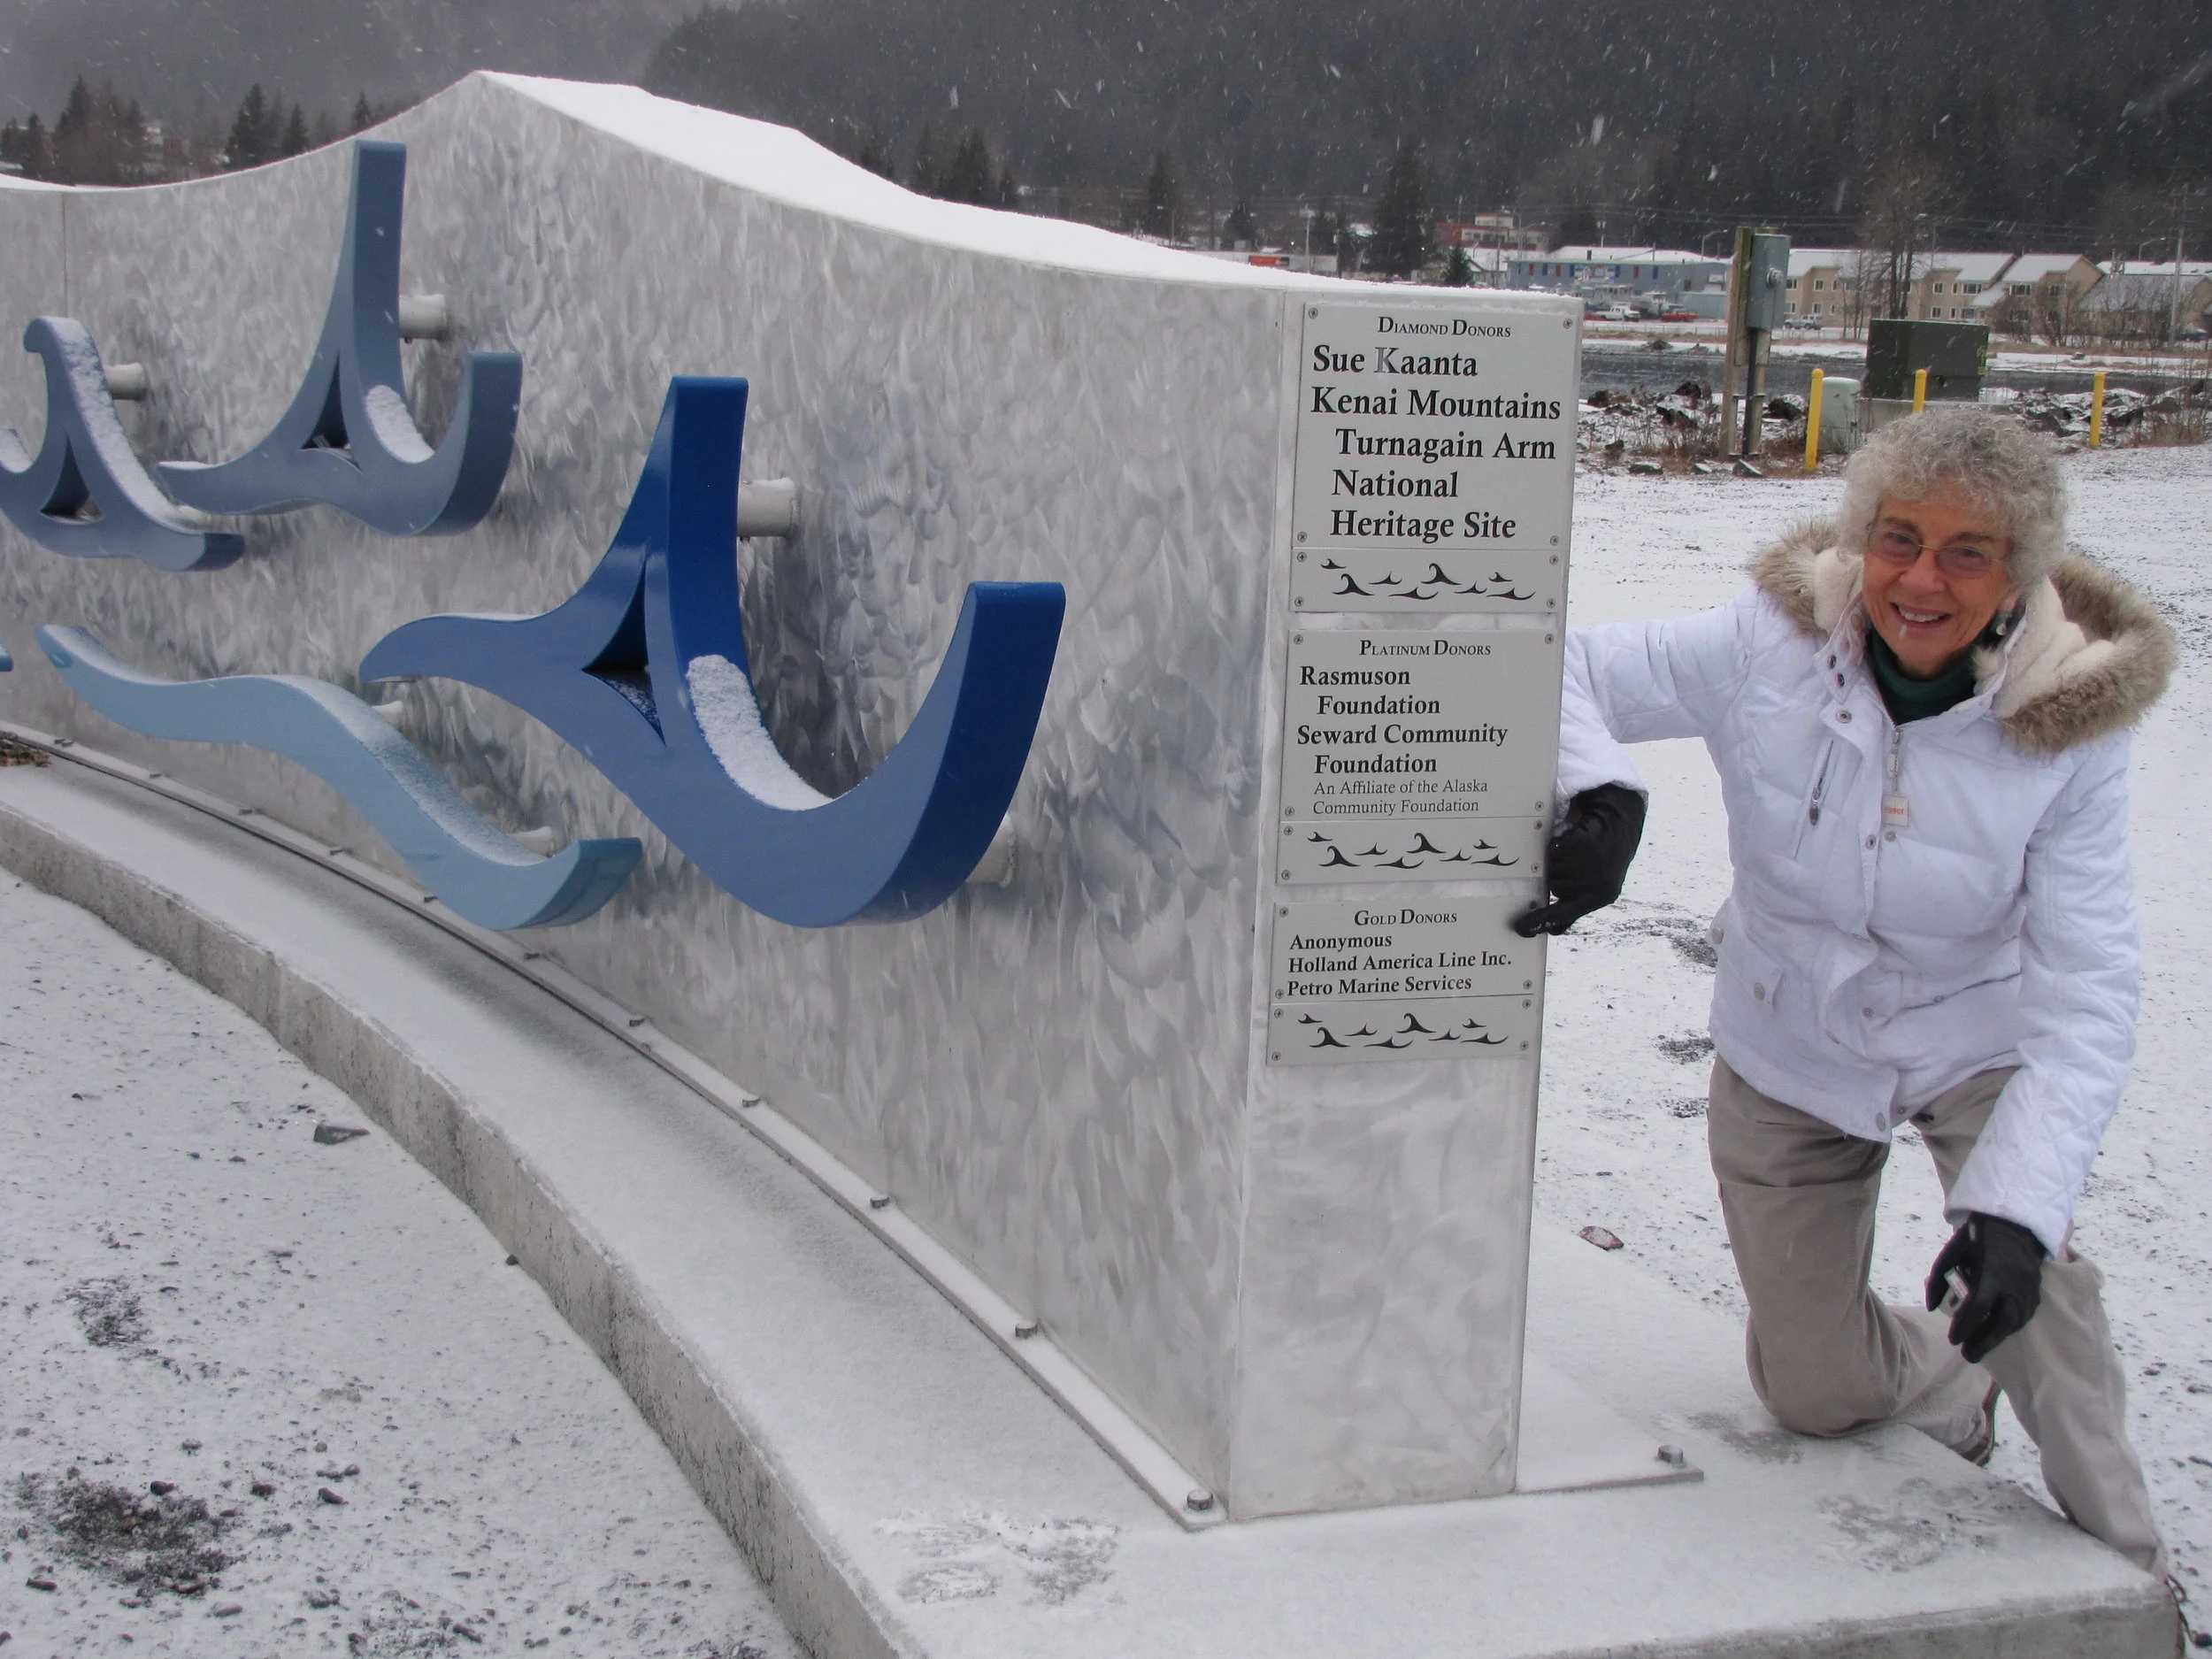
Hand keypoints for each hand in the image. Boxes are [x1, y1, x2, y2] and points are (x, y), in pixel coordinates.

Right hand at [1513, 783, 1646, 936]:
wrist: (1619, 826)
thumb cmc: (1603, 863)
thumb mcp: (1596, 890)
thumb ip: (1575, 906)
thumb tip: (1553, 930)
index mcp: (1598, 899)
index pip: (1562, 916)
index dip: (1538, 922)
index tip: (1520, 928)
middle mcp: (1595, 885)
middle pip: (1552, 887)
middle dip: (1555, 877)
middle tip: (1572, 867)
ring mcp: (1589, 864)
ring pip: (1551, 868)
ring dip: (1556, 861)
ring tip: (1575, 854)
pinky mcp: (1583, 844)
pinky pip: (1554, 851)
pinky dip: (1557, 846)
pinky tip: (1573, 842)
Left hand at [1925, 1213, 2046, 1363]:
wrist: (2014, 1223)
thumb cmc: (1977, 1238)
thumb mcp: (1951, 1252)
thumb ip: (1939, 1279)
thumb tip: (1933, 1308)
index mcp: (1990, 1271)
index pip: (1978, 1306)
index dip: (1965, 1326)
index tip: (1953, 1340)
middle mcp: (2013, 1283)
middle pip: (2003, 1321)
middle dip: (1985, 1342)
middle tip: (1968, 1356)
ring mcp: (2029, 1288)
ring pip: (2016, 1321)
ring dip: (1997, 1337)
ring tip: (1979, 1347)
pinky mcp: (2037, 1291)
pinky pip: (2025, 1315)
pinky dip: (2010, 1327)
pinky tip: (1996, 1333)